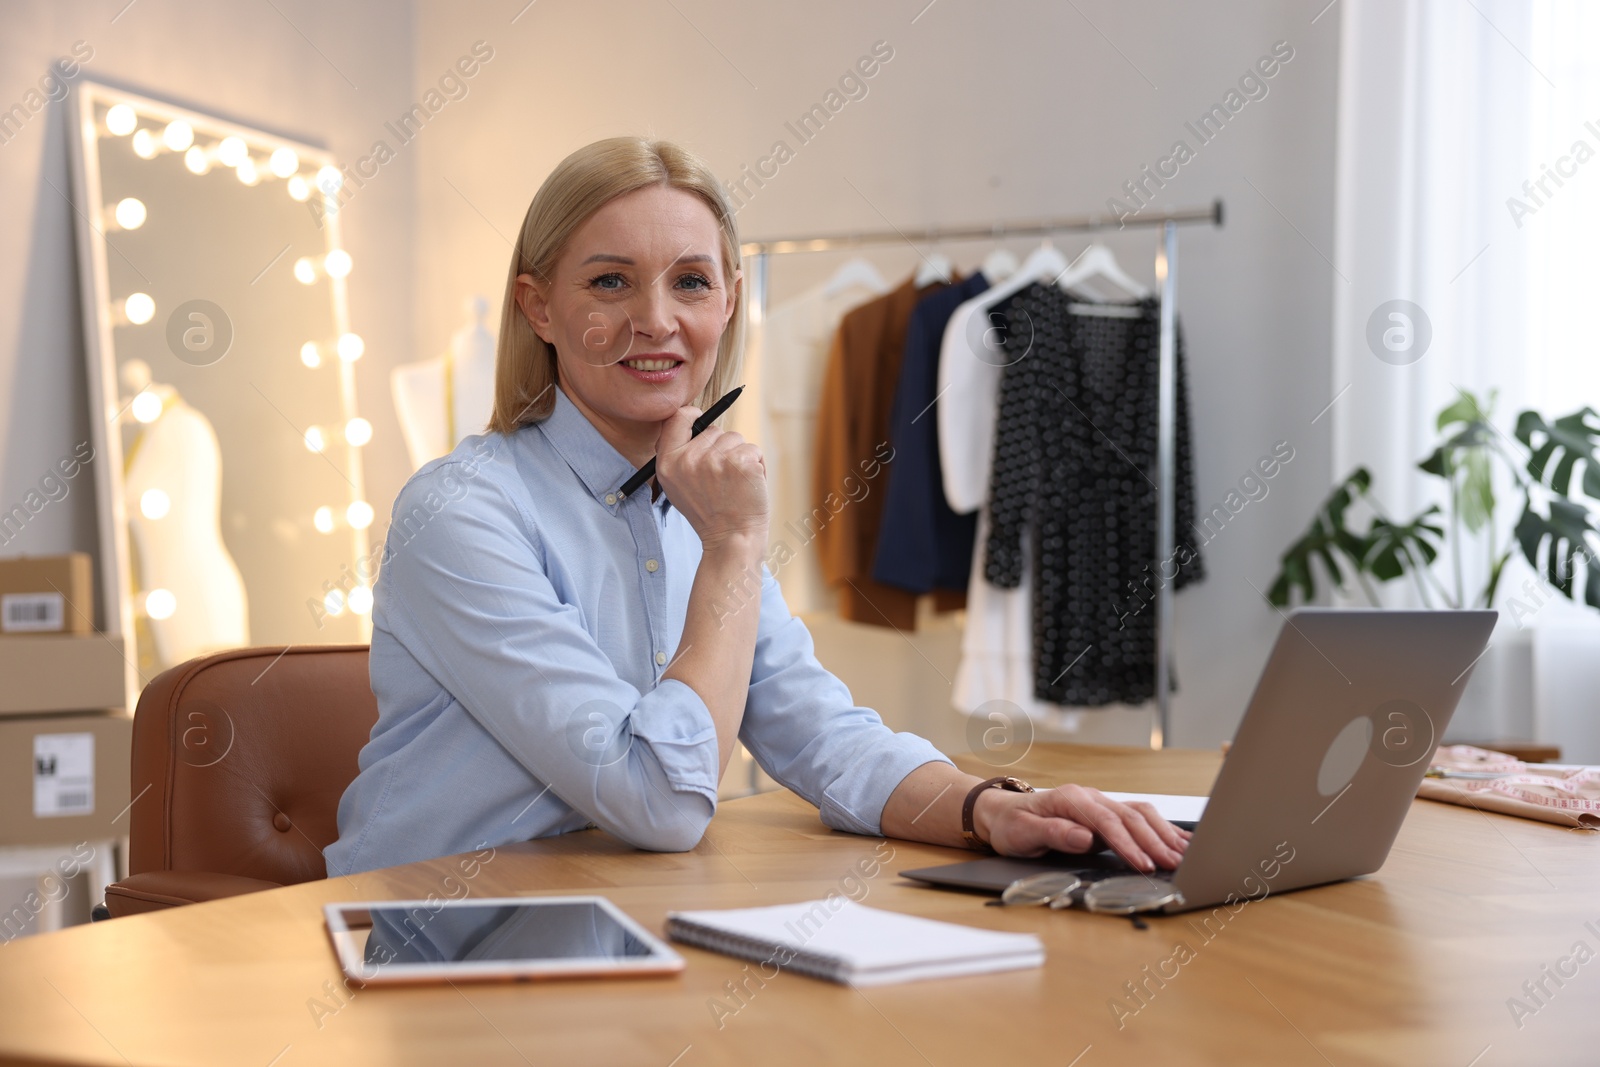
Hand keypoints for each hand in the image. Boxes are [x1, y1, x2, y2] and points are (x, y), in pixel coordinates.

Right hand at [653, 405, 767, 551]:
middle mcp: (689, 459)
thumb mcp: (676, 487)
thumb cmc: (708, 513)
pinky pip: (753, 450)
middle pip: (714, 430)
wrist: (731, 539)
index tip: (701, 419)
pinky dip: (756, 465)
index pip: (678, 418)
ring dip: (740, 457)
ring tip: (734, 484)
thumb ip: (677, 456)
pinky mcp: (742, 462)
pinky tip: (748, 486)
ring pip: (736, 439)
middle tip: (721, 478)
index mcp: (669, 463)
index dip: (693, 415)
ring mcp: (716, 460)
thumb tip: (688, 421)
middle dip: (722, 447)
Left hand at [974, 784, 1190, 871]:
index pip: (1105, 821)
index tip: (1143, 863)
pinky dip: (1161, 828)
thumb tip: (1084, 838)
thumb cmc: (1011, 824)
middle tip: (1174, 863)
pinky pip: (1138, 817)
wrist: (1002, 813)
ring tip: (1184, 855)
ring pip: (1140, 814)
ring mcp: (1099, 804)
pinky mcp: (1105, 814)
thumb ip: (1053, 833)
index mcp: (1070, 799)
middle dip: (1154, 841)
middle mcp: (1089, 798)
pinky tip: (1179, 840)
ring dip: (1163, 834)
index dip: (1126, 843)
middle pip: (1129, 816)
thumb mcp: (1023, 832)